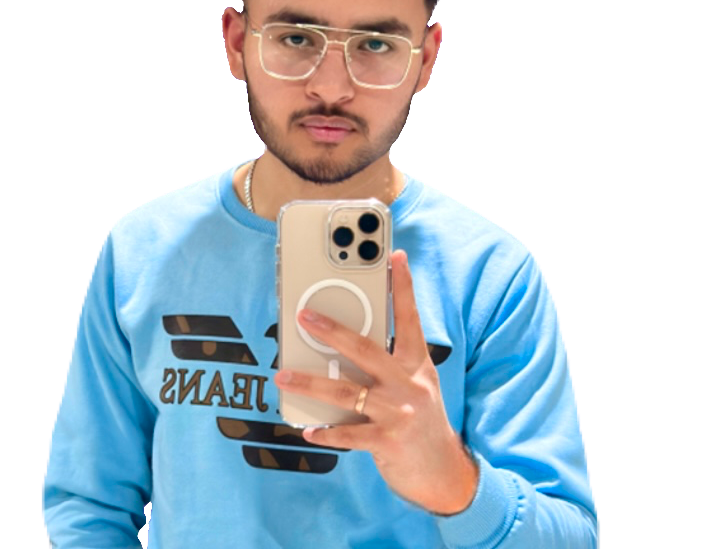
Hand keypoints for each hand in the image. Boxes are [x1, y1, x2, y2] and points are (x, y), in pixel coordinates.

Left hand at [274, 250, 478, 514]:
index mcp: (417, 365)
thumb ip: (389, 363)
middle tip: (304, 316)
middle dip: (332, 331)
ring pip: (345, 393)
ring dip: (310, 383)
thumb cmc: (420, 419)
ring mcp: (398, 413)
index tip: (394, 257)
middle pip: (366, 350)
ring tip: (283, 376)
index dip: (402, 287)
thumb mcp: (416, 384)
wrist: (443, 470)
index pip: (410, 319)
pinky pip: (348, 435)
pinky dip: (325, 434)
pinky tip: (307, 430)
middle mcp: (409, 384)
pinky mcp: (387, 442)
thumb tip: (343, 344)